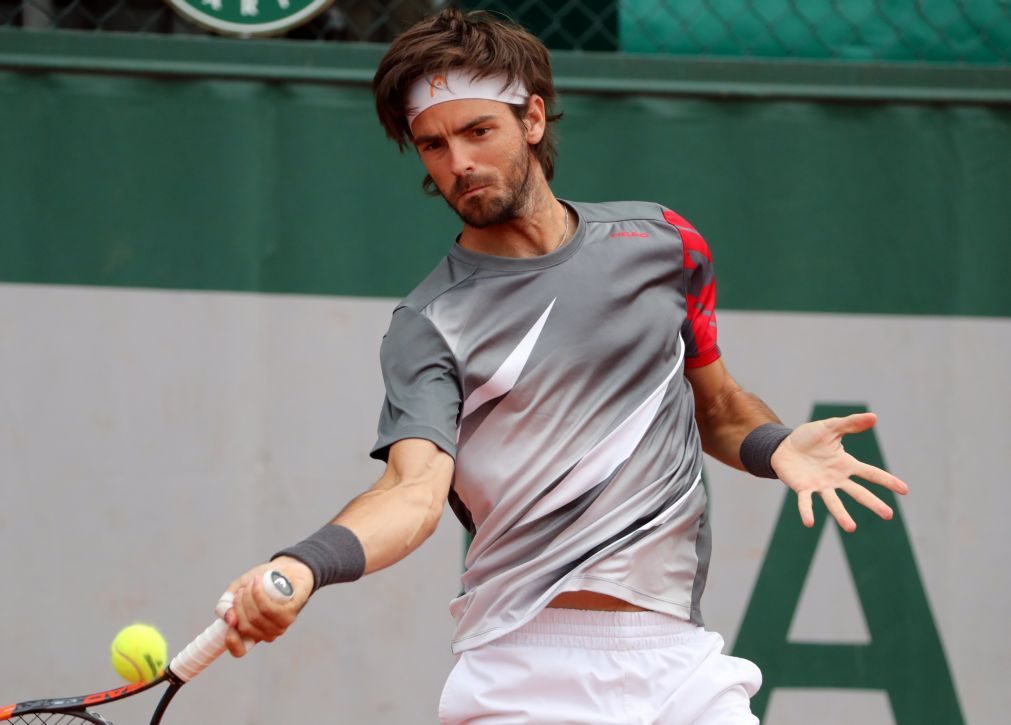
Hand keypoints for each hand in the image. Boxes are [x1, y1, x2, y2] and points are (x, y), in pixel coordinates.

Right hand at [223, 557, 313, 656]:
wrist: (288, 567)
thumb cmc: (263, 581)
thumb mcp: (238, 589)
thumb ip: (226, 603)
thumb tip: (229, 618)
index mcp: (252, 632)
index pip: (239, 650)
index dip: (231, 641)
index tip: (230, 621)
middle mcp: (266, 633)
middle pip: (244, 627)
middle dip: (239, 603)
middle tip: (244, 589)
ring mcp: (279, 625)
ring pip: (255, 617)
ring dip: (249, 595)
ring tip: (253, 582)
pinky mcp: (290, 614)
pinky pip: (268, 609)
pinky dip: (259, 593)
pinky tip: (259, 580)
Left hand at [770, 412, 908, 531]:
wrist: (783, 446)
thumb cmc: (808, 438)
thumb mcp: (830, 427)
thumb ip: (850, 424)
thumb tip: (874, 417)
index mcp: (846, 464)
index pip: (871, 473)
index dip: (887, 481)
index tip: (905, 490)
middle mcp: (836, 478)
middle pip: (858, 492)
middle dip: (873, 503)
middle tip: (888, 515)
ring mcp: (820, 485)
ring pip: (834, 503)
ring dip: (842, 515)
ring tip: (851, 528)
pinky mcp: (803, 488)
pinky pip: (806, 502)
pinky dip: (807, 512)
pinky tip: (809, 523)